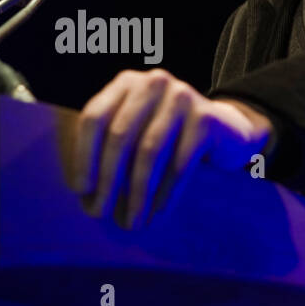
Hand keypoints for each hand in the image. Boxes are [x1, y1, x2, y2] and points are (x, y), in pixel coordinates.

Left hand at [72, 69, 272, 229]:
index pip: (95, 118)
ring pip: (149, 153)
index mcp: (126, 83)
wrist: (224, 132)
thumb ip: (105, 151)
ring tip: (132, 222)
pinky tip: (158, 213)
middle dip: (108, 180)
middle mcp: (153, 82)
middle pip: (120, 136)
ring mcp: (182, 96)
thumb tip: (81, 193)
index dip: (83, 155)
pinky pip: (180, 163)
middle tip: (102, 214)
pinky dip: (166, 193)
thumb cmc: (167, 139)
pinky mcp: (206, 118)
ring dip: (137, 194)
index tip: (80, 191)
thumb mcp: (134, 136)